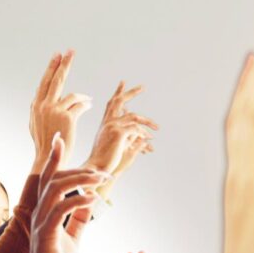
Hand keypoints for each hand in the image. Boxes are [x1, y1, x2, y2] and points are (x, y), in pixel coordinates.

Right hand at [22, 135, 108, 252]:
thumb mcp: (72, 237)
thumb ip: (79, 219)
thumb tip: (90, 202)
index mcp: (45, 212)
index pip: (48, 179)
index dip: (53, 158)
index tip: (59, 139)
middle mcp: (40, 213)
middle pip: (53, 178)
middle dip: (78, 170)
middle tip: (102, 173)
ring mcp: (41, 223)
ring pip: (56, 188)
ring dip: (80, 180)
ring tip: (100, 180)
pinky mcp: (45, 234)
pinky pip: (61, 209)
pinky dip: (79, 200)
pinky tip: (94, 199)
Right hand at [29, 51, 91, 172]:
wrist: (48, 159)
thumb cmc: (44, 144)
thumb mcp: (35, 125)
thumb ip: (38, 110)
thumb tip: (38, 98)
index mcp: (35, 106)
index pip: (44, 83)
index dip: (52, 68)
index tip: (58, 56)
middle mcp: (43, 106)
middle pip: (56, 80)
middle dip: (64, 64)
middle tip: (70, 51)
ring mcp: (54, 110)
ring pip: (72, 95)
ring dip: (82, 97)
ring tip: (87, 99)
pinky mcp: (67, 117)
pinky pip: (80, 105)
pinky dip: (85, 105)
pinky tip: (89, 105)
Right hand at [84, 83, 157, 199]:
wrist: (97, 169)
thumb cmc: (105, 162)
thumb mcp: (117, 147)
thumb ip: (127, 138)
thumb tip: (141, 136)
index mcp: (105, 124)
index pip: (112, 104)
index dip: (118, 93)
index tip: (123, 83)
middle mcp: (107, 123)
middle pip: (119, 101)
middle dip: (131, 92)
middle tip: (142, 87)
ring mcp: (112, 126)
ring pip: (134, 117)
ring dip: (148, 122)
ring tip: (157, 128)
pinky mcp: (119, 133)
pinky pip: (136, 128)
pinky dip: (144, 134)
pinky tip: (149, 140)